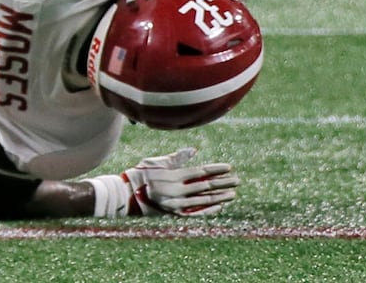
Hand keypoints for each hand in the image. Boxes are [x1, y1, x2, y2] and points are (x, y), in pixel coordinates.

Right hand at [122, 147, 239, 215]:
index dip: (217, 170)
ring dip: (219, 197)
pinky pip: (195, 213)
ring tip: (233, 194)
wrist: (127, 195)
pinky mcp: (174, 214)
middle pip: (206, 186)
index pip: (202, 172)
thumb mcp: (159, 162)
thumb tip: (194, 151)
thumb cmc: (143, 174)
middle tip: (238, 180)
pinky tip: (219, 207)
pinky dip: (208, 210)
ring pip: (203, 201)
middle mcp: (178, 191)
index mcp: (175, 176)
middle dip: (223, 183)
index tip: (230, 168)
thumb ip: (178, 157)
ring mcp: (177, 204)